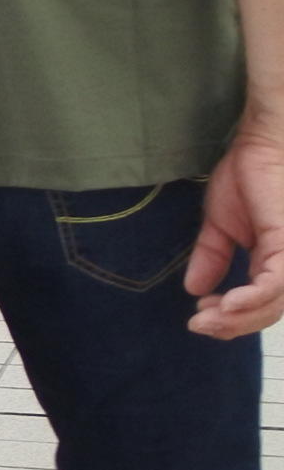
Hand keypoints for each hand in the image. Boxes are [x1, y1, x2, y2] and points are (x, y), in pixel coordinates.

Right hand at [188, 122, 283, 335]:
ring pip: (272, 305)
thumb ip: (211, 257)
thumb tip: (193, 289)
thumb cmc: (248, 176)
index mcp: (275, 263)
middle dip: (232, 325)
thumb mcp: (220, 226)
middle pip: (267, 312)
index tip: (198, 318)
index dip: (231, 318)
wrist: (263, 145)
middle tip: (199, 325)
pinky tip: (225, 304)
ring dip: (238, 318)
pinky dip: (250, 300)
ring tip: (206, 318)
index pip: (259, 304)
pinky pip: (274, 285)